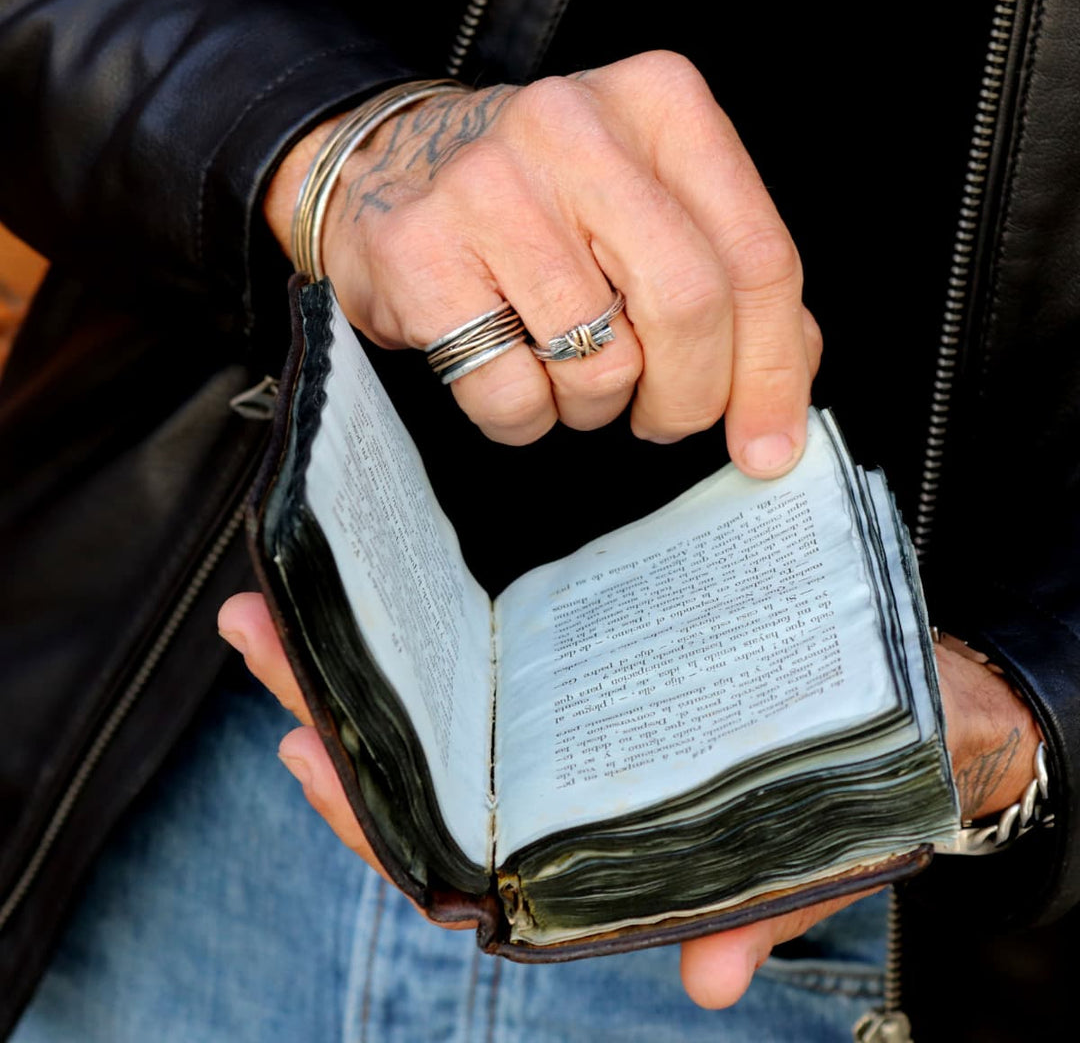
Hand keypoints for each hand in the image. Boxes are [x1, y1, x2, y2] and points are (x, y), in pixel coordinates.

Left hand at [219, 593, 1041, 1007]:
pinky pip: (493, 659)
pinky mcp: (587, 665)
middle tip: (257, 629)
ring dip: (362, 655)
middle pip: (423, 761)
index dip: (372, 807)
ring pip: (441, 706)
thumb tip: (710, 976)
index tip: (303, 748)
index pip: (455, 845)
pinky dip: (436, 628)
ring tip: (288, 598)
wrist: (918, 713)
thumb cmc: (855, 779)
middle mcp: (562, 790)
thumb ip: (756, 904)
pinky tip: (394, 582)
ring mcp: (567, 727)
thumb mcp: (814, 850)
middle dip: (331, 699)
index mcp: (591, 846)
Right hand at [264, 53, 821, 472]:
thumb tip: (783, 386)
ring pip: (599, 363)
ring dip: (594, 405)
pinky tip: (511, 372)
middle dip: (689, 397)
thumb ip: (731, 284)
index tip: (768, 444)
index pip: (756, 256)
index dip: (771, 370)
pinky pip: (511, 394)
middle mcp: (575, 127)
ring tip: (564, 366)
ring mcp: (488, 185)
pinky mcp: (418, 251)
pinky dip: (524, 417)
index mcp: (659, 104)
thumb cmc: (539, 202)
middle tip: (665, 418)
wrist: (391, 170)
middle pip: (688, 305)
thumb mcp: (650, 210)